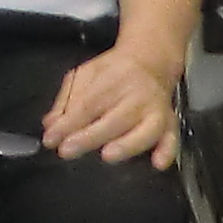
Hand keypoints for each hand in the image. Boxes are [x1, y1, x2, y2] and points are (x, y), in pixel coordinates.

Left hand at [42, 45, 181, 167]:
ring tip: (108, 155)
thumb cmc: (112, 72)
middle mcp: (136, 95)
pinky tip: (158, 163)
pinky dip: (168, 150)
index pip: (87, 104)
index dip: (68, 123)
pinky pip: (172, 137)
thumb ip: (66, 100)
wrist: (151, 60)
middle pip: (114, 118)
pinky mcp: (170, 121)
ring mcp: (156, 109)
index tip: (50, 139)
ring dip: (128, 144)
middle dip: (90, 136)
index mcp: (112, 79)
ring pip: (146, 129)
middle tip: (67, 151)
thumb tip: (50, 124)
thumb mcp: (84, 75)